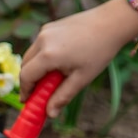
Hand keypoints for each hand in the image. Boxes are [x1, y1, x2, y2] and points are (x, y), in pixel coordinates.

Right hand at [20, 3, 130, 117]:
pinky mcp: (49, 27)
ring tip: (50, 77)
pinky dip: (41, 57)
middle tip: (39, 93)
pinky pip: (38, 46)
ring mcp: (44, 32)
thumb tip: (50, 114)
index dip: (25, 91)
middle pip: (25, 66)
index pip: (26, 76)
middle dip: (29, 81)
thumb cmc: (99, 51)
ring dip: (34, 68)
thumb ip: (63, 97)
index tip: (27, 101)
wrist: (111, 22)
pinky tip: (57, 62)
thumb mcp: (82, 78)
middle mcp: (42, 41)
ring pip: (30, 55)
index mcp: (48, 55)